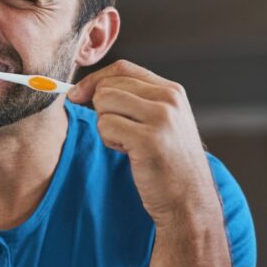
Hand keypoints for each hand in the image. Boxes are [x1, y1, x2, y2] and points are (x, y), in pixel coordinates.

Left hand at [67, 61, 218, 227]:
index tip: (78, 95)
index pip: (122, 68)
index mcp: (171, 91)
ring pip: (103, 104)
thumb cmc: (166, 162)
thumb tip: (84, 89)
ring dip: (106, 127)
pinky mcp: (148, 138)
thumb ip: (134, 100)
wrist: (189, 199)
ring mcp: (161, 117)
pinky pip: (105, 126)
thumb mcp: (160, 122)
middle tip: (121, 133)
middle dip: (101, 110)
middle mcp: (169, 99)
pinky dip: (109, 141)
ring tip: (128, 143)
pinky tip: (130, 153)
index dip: (94, 79)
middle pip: (108, 86)